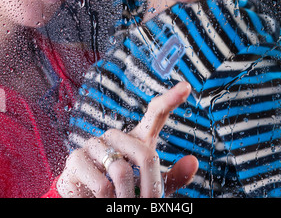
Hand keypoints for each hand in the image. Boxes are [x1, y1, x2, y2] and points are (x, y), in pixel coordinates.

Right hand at [56, 81, 197, 197]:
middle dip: (149, 187)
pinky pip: (101, 184)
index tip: (186, 87)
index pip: (156, 114)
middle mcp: (116, 136)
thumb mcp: (148, 186)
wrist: (86, 202)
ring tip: (121, 203)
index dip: (171, 99)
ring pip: (121, 171)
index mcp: (137, 138)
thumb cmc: (121, 193)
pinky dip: (106, 201)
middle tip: (145, 204)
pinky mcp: (76, 158)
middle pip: (145, 154)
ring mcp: (94, 144)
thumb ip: (171, 177)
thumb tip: (194, 161)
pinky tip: (100, 199)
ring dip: (126, 197)